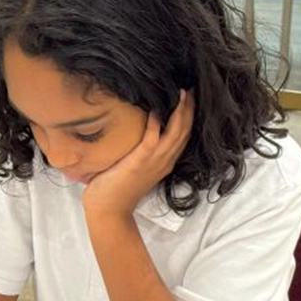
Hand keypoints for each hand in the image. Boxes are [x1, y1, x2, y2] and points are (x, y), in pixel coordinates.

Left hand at [82, 90, 193, 217]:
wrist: (109, 212)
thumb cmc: (116, 190)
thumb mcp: (134, 168)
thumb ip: (139, 153)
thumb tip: (130, 130)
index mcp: (164, 163)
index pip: (183, 136)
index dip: (188, 116)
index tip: (189, 97)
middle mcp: (164, 162)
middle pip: (185, 131)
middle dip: (189, 108)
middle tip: (191, 88)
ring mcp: (153, 162)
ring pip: (175, 133)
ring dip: (180, 112)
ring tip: (182, 92)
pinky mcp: (139, 162)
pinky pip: (152, 140)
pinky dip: (156, 124)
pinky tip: (156, 109)